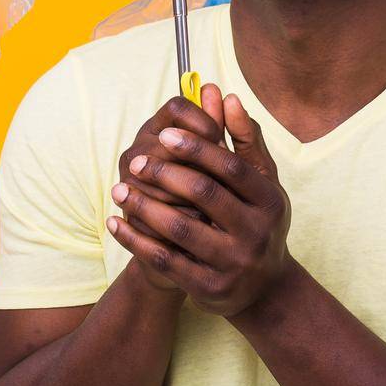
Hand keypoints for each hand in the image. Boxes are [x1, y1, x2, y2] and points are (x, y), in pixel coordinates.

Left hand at [107, 93, 290, 316]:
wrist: (263, 289)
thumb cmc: (257, 220)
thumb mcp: (261, 181)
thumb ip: (244, 138)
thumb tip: (225, 95)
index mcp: (270, 200)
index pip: (231, 166)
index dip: (197, 147)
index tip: (164, 134)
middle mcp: (256, 232)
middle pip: (205, 193)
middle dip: (165, 174)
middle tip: (134, 161)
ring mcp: (234, 264)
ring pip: (181, 229)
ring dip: (144, 207)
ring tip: (118, 190)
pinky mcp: (210, 288)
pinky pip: (165, 261)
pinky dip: (136, 242)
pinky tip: (116, 223)